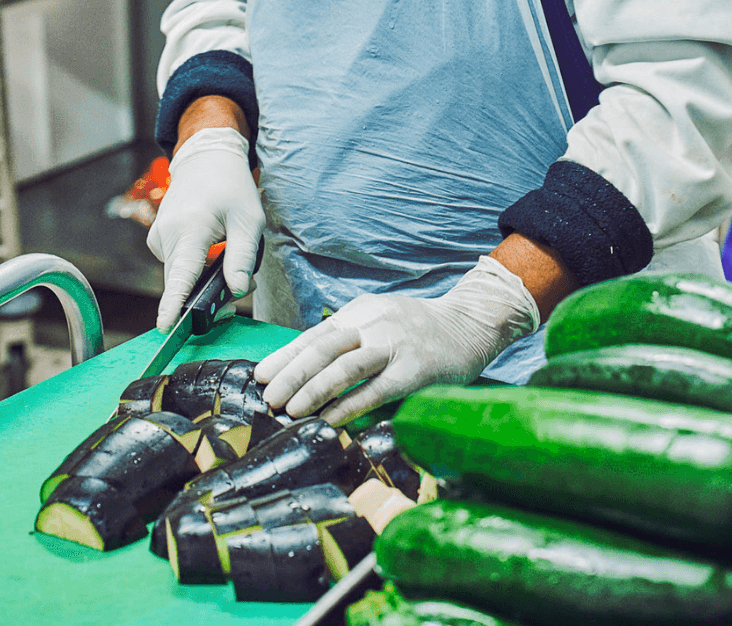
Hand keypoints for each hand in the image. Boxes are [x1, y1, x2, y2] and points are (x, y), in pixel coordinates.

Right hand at [147, 126, 264, 331]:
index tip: (166, 328)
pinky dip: (193, 263)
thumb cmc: (230, 186)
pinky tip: (208, 243)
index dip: (174, 305)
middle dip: (207, 291)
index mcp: (190, 229)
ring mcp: (158, 237)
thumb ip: (241, 257)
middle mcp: (167, 234)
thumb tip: (237, 290)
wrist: (205, 159)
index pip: (180, 275)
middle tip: (239, 282)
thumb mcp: (249, 219)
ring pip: (180, 273)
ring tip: (225, 249)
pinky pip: (176, 263)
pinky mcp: (157, 239)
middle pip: (183, 281)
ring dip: (202, 275)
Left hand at [253, 256, 540, 425]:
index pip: (316, 334)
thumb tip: (306, 368)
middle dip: (291, 373)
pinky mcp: (414, 370)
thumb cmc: (419, 329)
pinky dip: (348, 406)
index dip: (286, 355)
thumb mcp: (381, 319)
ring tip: (288, 410)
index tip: (260, 376)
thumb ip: (351, 337)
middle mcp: (375, 323)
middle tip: (267, 397)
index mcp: (363, 311)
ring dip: (313, 389)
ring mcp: (395, 345)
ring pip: (346, 366)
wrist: (471, 323)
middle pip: (324, 346)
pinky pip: (375, 390)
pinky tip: (328, 421)